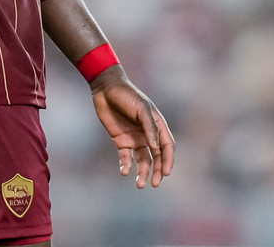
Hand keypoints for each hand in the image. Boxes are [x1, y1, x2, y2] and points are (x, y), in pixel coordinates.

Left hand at [91, 67, 173, 188]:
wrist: (105, 88)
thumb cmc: (127, 95)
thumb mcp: (141, 108)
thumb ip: (150, 127)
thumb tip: (156, 148)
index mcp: (157, 125)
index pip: (167, 146)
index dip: (168, 160)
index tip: (166, 172)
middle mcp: (147, 134)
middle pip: (156, 157)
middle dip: (157, 171)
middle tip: (154, 183)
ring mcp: (134, 138)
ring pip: (142, 160)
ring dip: (142, 172)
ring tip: (139, 184)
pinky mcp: (120, 140)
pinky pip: (126, 157)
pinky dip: (126, 166)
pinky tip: (124, 171)